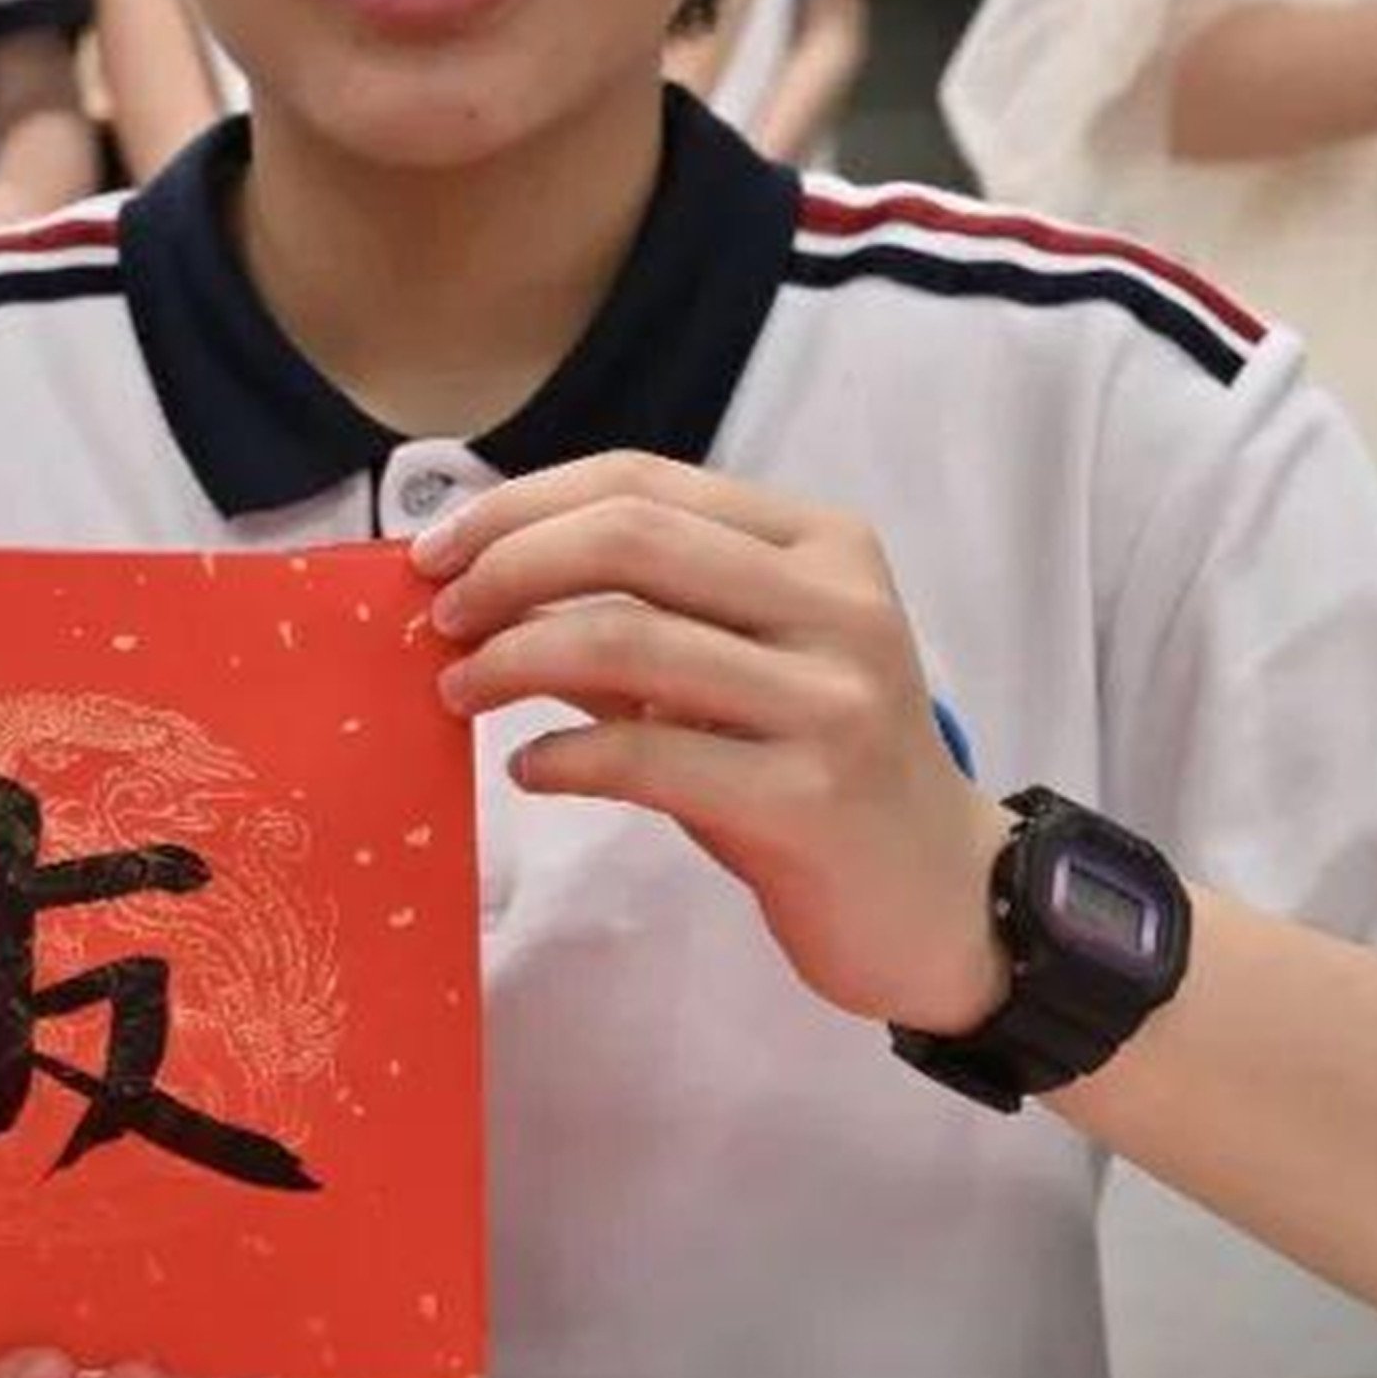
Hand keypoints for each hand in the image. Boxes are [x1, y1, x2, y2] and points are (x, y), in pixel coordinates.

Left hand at [419, 452, 1011, 1034]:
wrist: (939, 896)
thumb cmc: (815, 768)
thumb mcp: (739, 666)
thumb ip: (637, 613)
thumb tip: (482, 580)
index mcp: (821, 544)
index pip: (642, 481)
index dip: (521, 506)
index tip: (437, 550)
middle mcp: (837, 605)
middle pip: (629, 539)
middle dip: (505, 567)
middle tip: (439, 617)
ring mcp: (831, 701)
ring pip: (627, 641)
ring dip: (513, 660)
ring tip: (457, 690)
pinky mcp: (808, 799)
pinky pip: (647, 757)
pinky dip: (562, 757)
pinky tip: (527, 768)